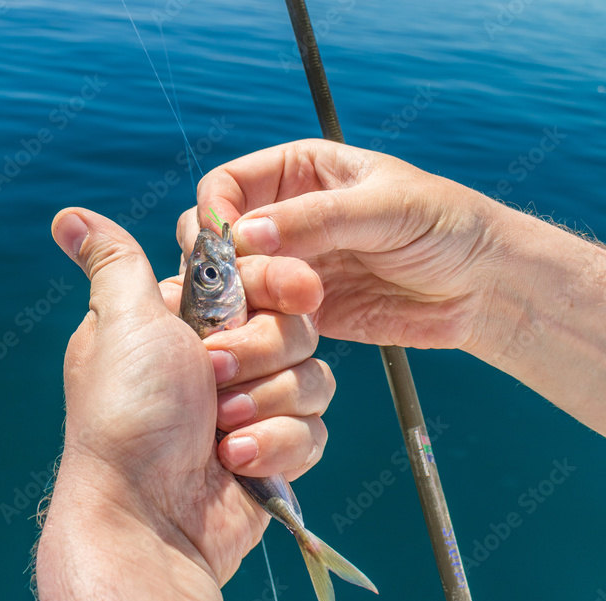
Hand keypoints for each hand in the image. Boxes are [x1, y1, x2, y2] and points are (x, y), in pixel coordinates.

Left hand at [37, 207, 330, 600]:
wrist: (146, 520)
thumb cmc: (127, 414)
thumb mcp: (121, 323)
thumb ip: (116, 262)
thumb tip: (68, 215)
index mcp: (183, 319)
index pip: (258, 277)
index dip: (275, 284)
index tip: (281, 295)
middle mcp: (217, 357)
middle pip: (295, 325)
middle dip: (260, 356)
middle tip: (212, 379)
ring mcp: (248, 405)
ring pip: (313, 378)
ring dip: (267, 406)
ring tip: (217, 432)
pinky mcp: (272, 450)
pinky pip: (313, 430)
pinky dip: (277, 447)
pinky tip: (233, 464)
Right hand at [180, 139, 503, 353]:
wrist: (483, 288)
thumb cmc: (446, 226)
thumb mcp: (385, 209)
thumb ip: (314, 219)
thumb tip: (244, 235)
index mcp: (298, 171)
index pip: (226, 184)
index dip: (215, 212)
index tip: (223, 246)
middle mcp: (283, 216)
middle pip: (214, 235)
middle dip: (219, 261)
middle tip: (241, 287)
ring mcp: (286, 265)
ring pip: (229, 281)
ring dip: (238, 298)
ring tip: (278, 310)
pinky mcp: (295, 309)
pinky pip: (255, 317)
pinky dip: (252, 326)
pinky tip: (274, 332)